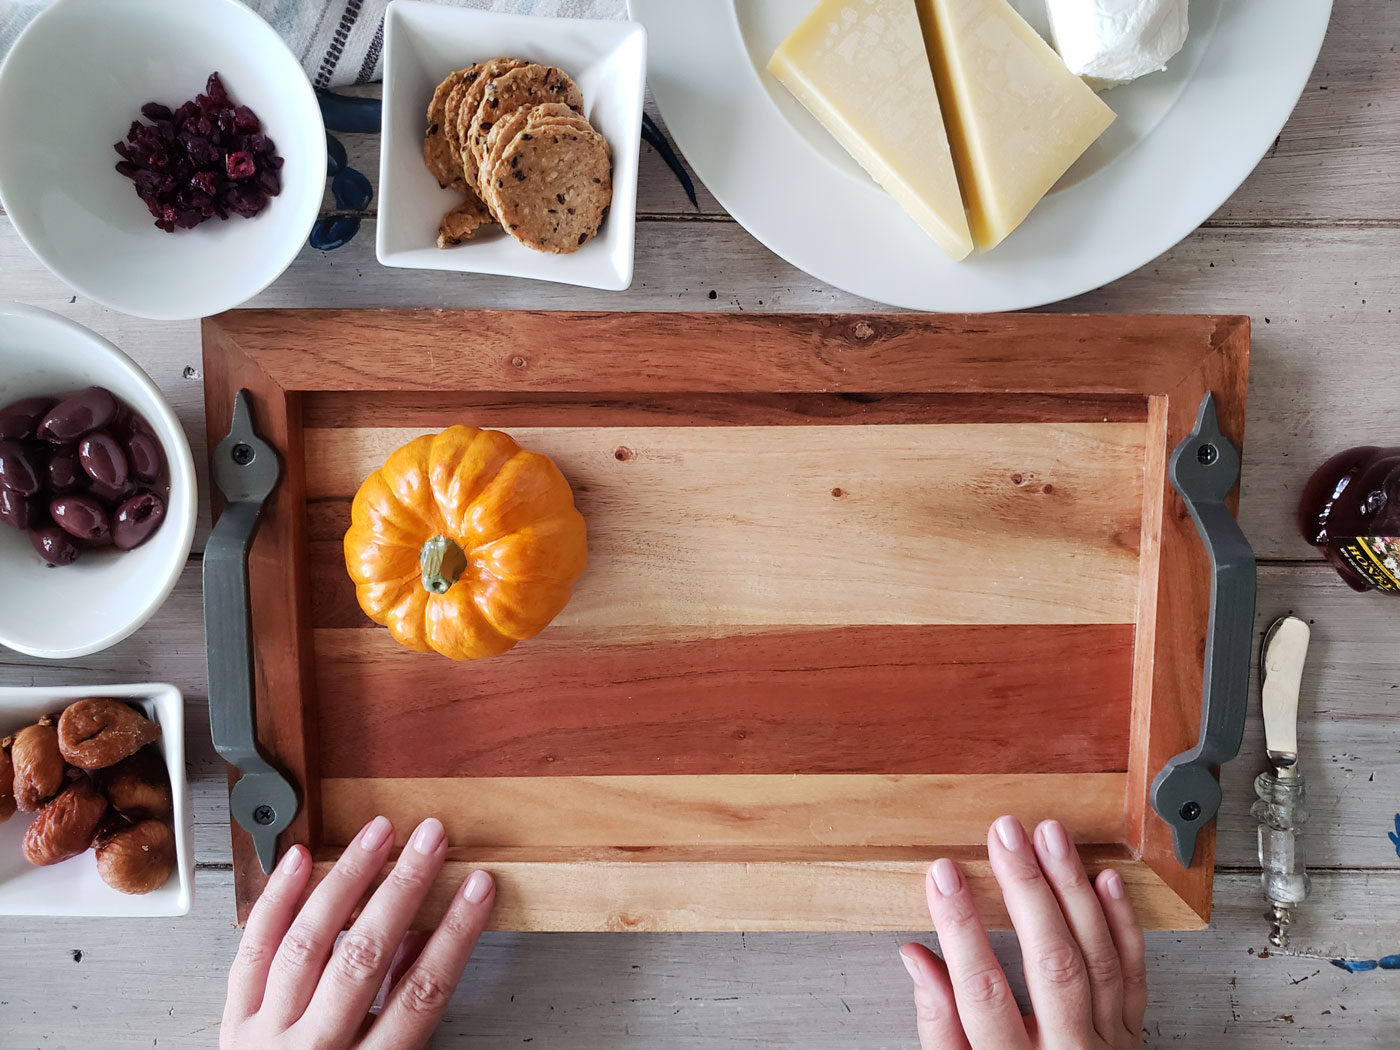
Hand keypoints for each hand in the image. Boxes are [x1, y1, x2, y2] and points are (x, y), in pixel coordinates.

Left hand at [221, 816, 494, 1049]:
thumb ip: (406, 1009)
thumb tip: (431, 937)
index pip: (420, 993)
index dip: (455, 935)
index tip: (477, 890)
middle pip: (364, 957)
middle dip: (403, 888)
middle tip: (430, 841)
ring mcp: (268, 1034)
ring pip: (308, 943)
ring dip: (347, 879)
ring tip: (377, 835)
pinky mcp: (234, 1020)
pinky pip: (252, 951)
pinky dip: (276, 899)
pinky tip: (301, 860)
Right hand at [900, 816, 1144, 1049]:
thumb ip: (937, 1026)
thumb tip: (916, 958)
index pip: (981, 988)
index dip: (960, 925)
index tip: (943, 875)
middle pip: (1050, 962)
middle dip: (1026, 888)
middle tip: (1005, 835)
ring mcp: (1106, 1045)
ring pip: (1095, 957)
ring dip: (1072, 888)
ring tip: (1050, 837)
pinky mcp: (1131, 1037)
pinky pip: (1133, 974)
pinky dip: (1122, 923)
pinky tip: (1105, 881)